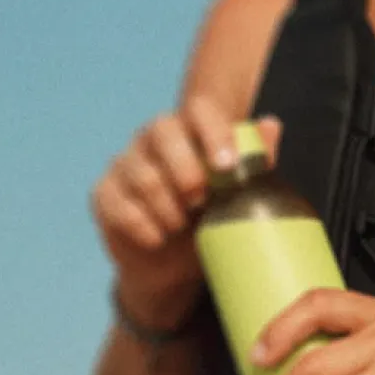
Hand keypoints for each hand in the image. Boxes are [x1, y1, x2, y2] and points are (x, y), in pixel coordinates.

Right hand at [91, 96, 281, 324]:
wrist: (174, 265)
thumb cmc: (211, 219)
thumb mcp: (239, 194)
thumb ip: (256, 160)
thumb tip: (271, 124)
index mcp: (190, 130)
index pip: (199, 110)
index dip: (213, 132)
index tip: (227, 166)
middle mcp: (153, 138)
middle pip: (163, 131)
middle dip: (186, 169)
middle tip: (201, 202)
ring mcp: (124, 163)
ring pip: (142, 173)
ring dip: (167, 206)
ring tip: (182, 226)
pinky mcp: (103, 193)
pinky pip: (118, 204)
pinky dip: (142, 226)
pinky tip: (158, 238)